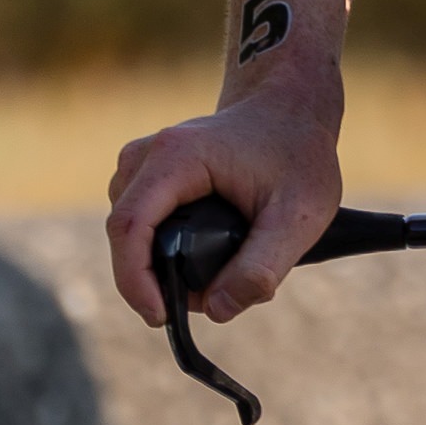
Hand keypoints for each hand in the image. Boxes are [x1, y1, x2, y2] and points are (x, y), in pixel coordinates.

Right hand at [105, 92, 343, 329]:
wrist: (291, 108)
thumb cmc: (298, 154)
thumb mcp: (299, 216)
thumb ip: (261, 267)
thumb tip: (214, 310)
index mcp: (176, 158)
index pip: (129, 228)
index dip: (134, 280)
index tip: (160, 317)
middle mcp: (146, 156)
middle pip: (127, 236)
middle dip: (158, 280)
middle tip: (216, 297)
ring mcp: (142, 163)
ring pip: (132, 234)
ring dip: (165, 266)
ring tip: (224, 273)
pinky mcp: (147, 176)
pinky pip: (141, 226)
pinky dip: (168, 250)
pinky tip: (212, 255)